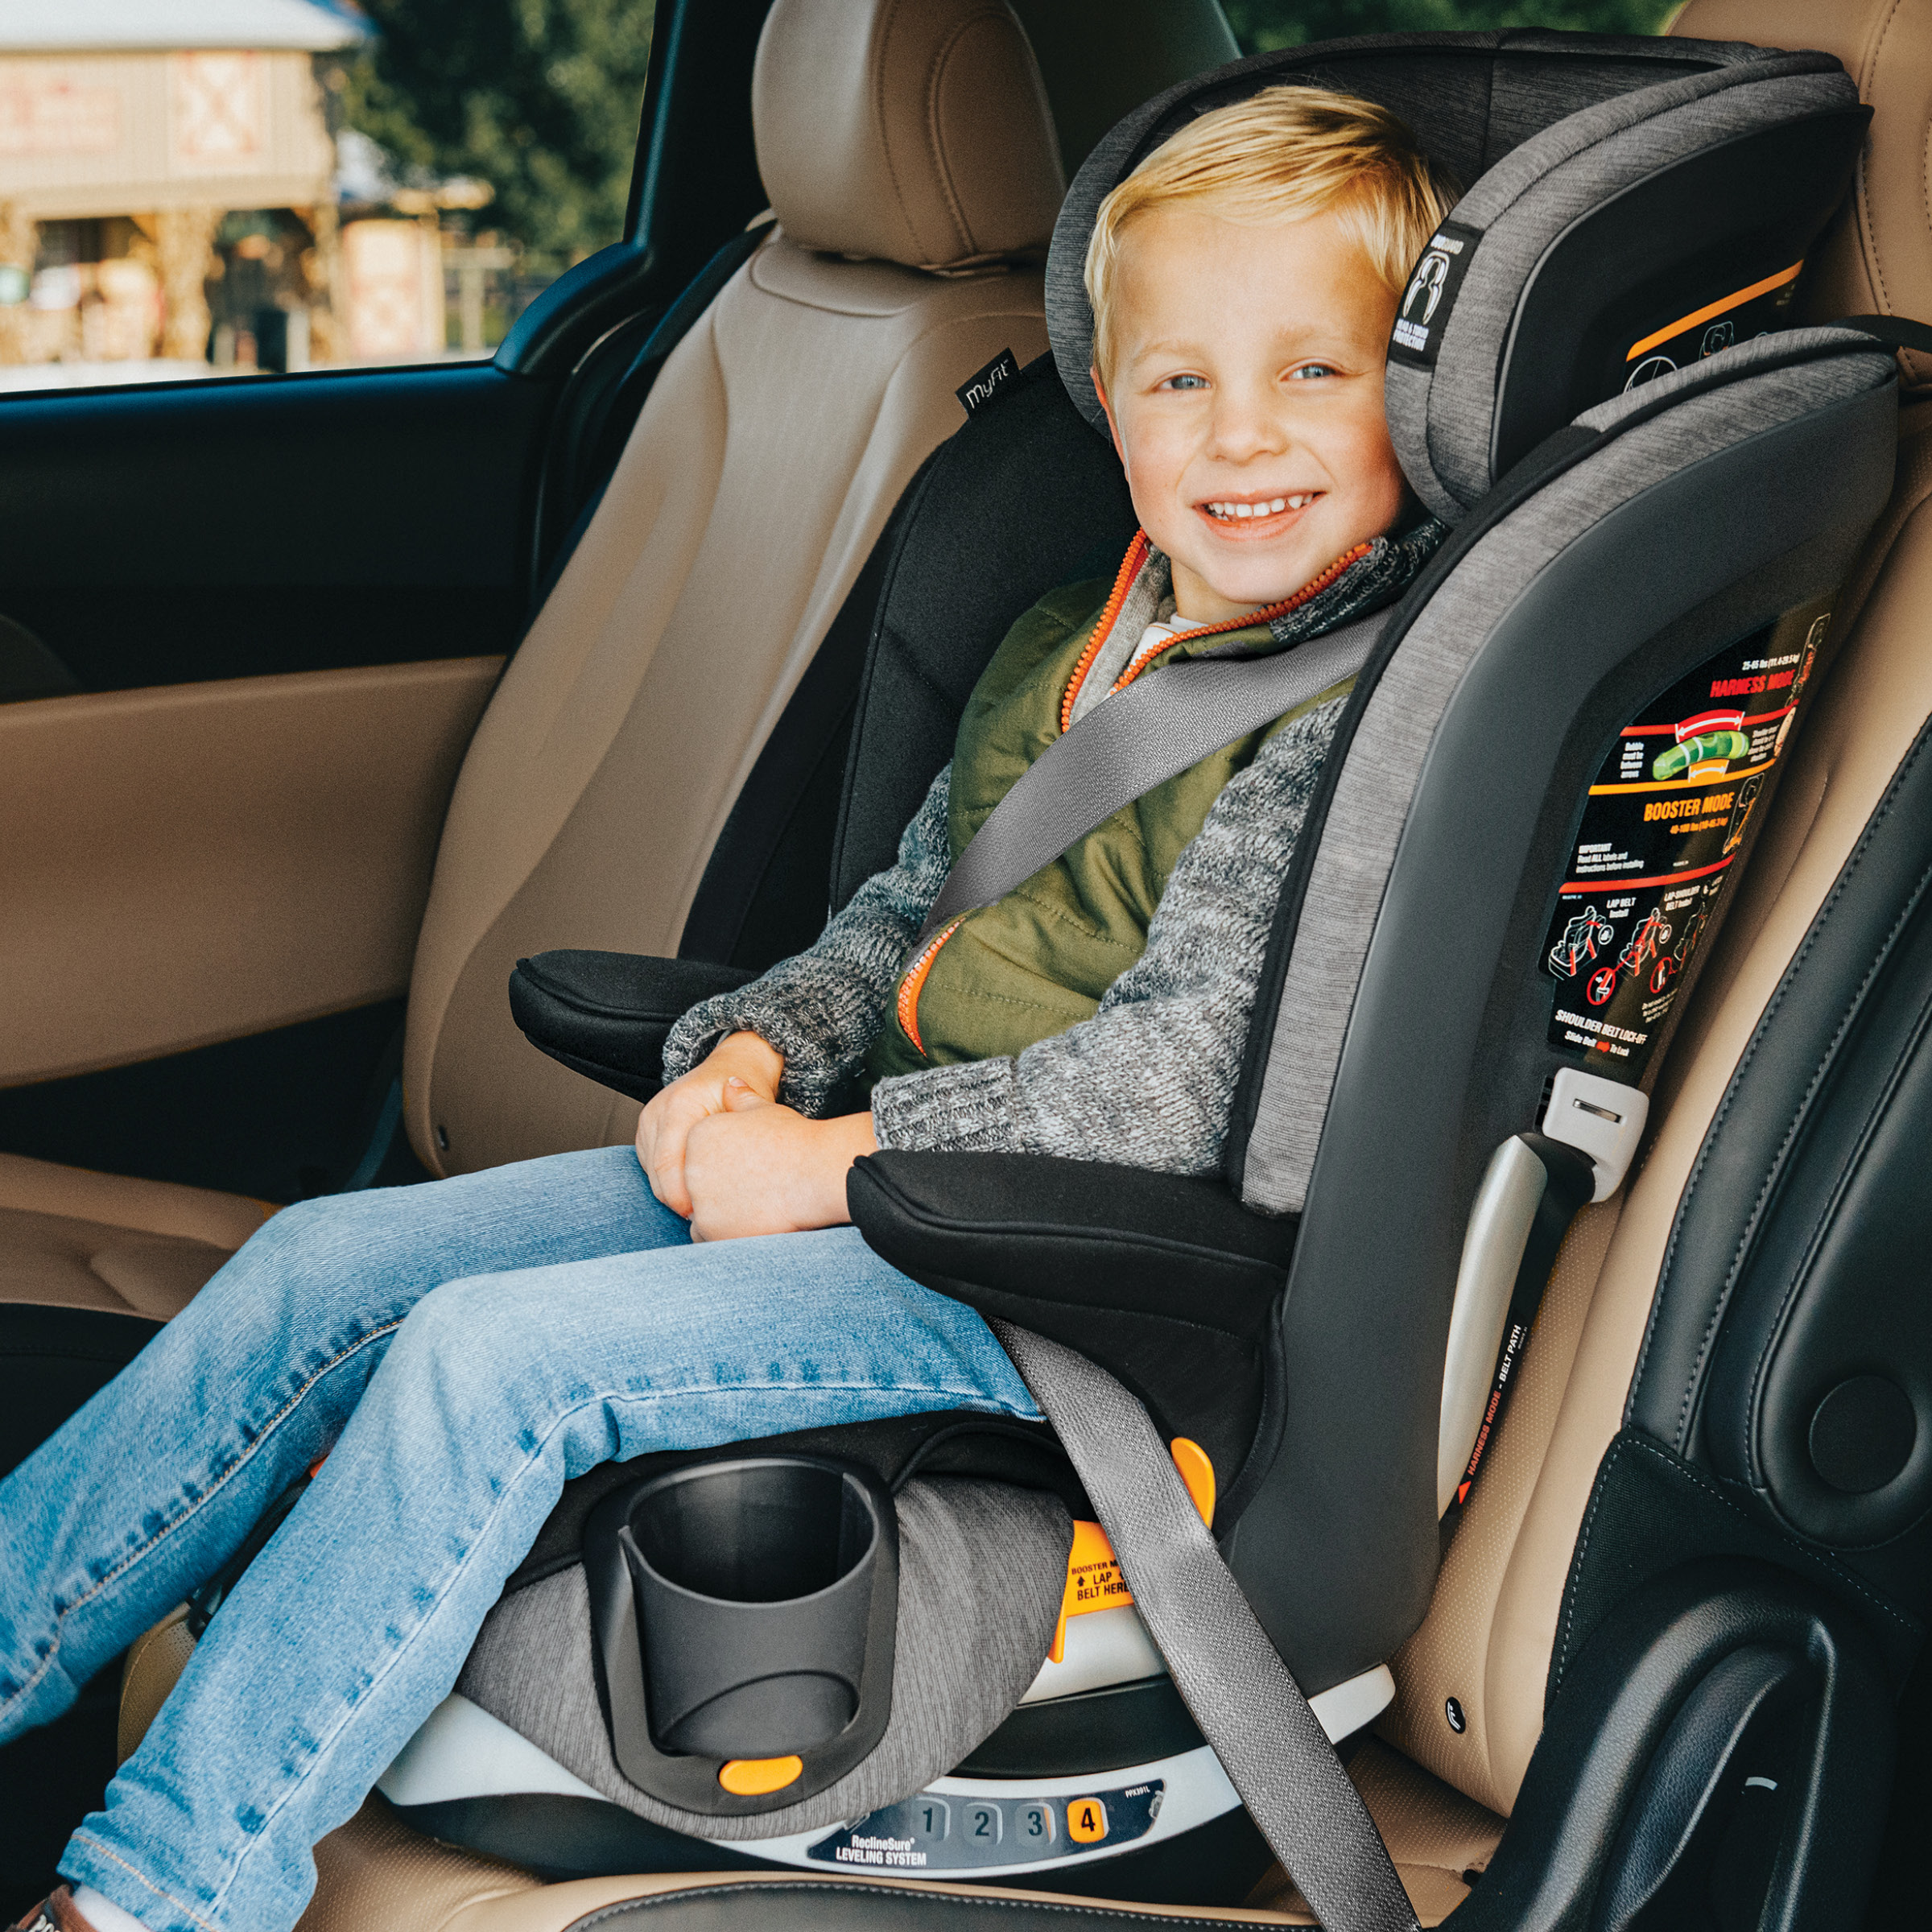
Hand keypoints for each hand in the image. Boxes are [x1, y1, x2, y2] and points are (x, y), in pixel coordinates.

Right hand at [636, 1032, 782, 1216]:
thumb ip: (738, 1143)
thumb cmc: (746, 1090)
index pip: (670, 1163)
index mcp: (681, 1104)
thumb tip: (732, 1192)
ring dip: (673, 1195)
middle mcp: (657, 1110)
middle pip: (658, 1174)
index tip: (702, 1217)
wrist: (731, 1067)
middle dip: (679, 1201)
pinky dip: (669, 1185)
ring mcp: (647, 1121)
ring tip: (702, 1209)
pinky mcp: (644, 1133)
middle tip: (705, 1221)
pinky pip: (651, 1169)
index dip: (683, 1197)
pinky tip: (693, 1193)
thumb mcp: (751, 1112)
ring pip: (651, 1175)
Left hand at [682, 1082, 877, 1240]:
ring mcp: (699, 1200)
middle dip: (713, 1193)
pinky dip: (725, 1234)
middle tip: (747, 1191)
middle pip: (694, 1187)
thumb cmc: (793, 1140)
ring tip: (751, 1207)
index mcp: (697, 1134)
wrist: (816, 1171)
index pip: (695, 1158)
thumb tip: (733, 1083)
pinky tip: (750, 1224)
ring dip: (717, 1216)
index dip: (718, 1168)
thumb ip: (741, 1099)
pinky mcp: (711, 1229)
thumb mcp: (764, 1111)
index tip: (742, 1171)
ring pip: (698, 1215)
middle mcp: (691, 1167)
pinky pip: (708, 1237)